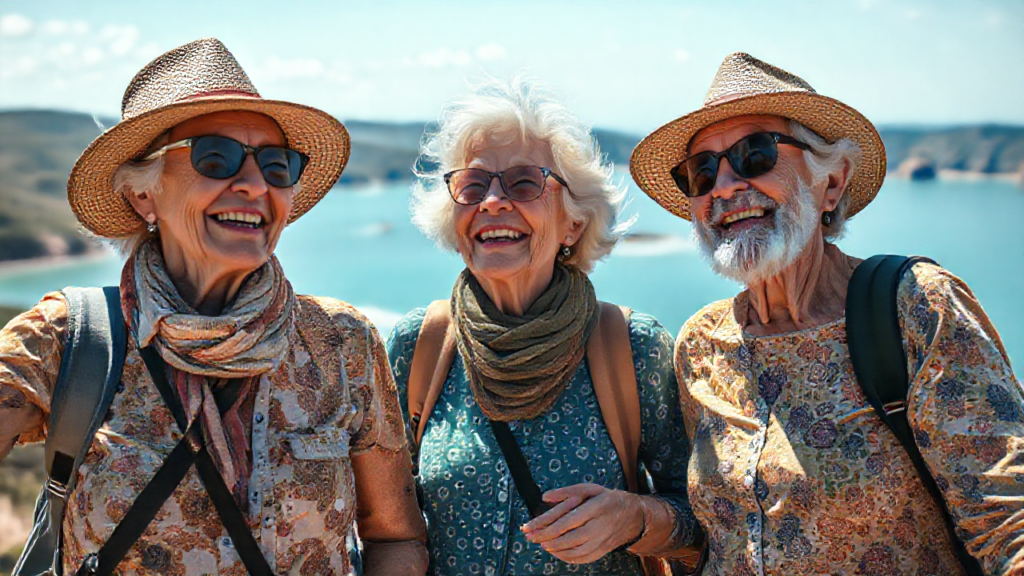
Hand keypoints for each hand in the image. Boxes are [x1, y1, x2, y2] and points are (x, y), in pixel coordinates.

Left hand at [520, 483, 642, 563]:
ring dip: (556, 550)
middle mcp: (600, 526)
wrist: (633, 515)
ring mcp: (603, 541)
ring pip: (576, 551)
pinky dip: (568, 558)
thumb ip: (566, 491)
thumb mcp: (589, 488)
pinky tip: (558, 553)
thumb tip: (545, 497)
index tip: (532, 529)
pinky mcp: (603, 550)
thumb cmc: (607, 499)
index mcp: (596, 508)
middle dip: (548, 540)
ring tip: (544, 545)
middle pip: (570, 538)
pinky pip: (584, 559)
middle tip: (533, 538)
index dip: (547, 527)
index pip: (567, 520)